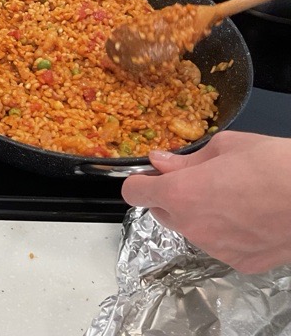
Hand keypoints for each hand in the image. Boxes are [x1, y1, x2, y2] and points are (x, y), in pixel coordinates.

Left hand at [122, 131, 290, 273]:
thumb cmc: (275, 165)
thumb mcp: (224, 147)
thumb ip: (185, 159)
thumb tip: (161, 161)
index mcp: (181, 193)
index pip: (134, 193)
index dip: (139, 182)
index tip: (149, 176)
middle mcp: (192, 225)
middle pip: (162, 212)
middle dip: (171, 197)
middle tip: (197, 181)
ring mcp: (216, 248)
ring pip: (190, 229)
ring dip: (198, 216)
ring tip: (231, 197)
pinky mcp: (240, 262)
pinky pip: (219, 245)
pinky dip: (225, 233)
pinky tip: (247, 217)